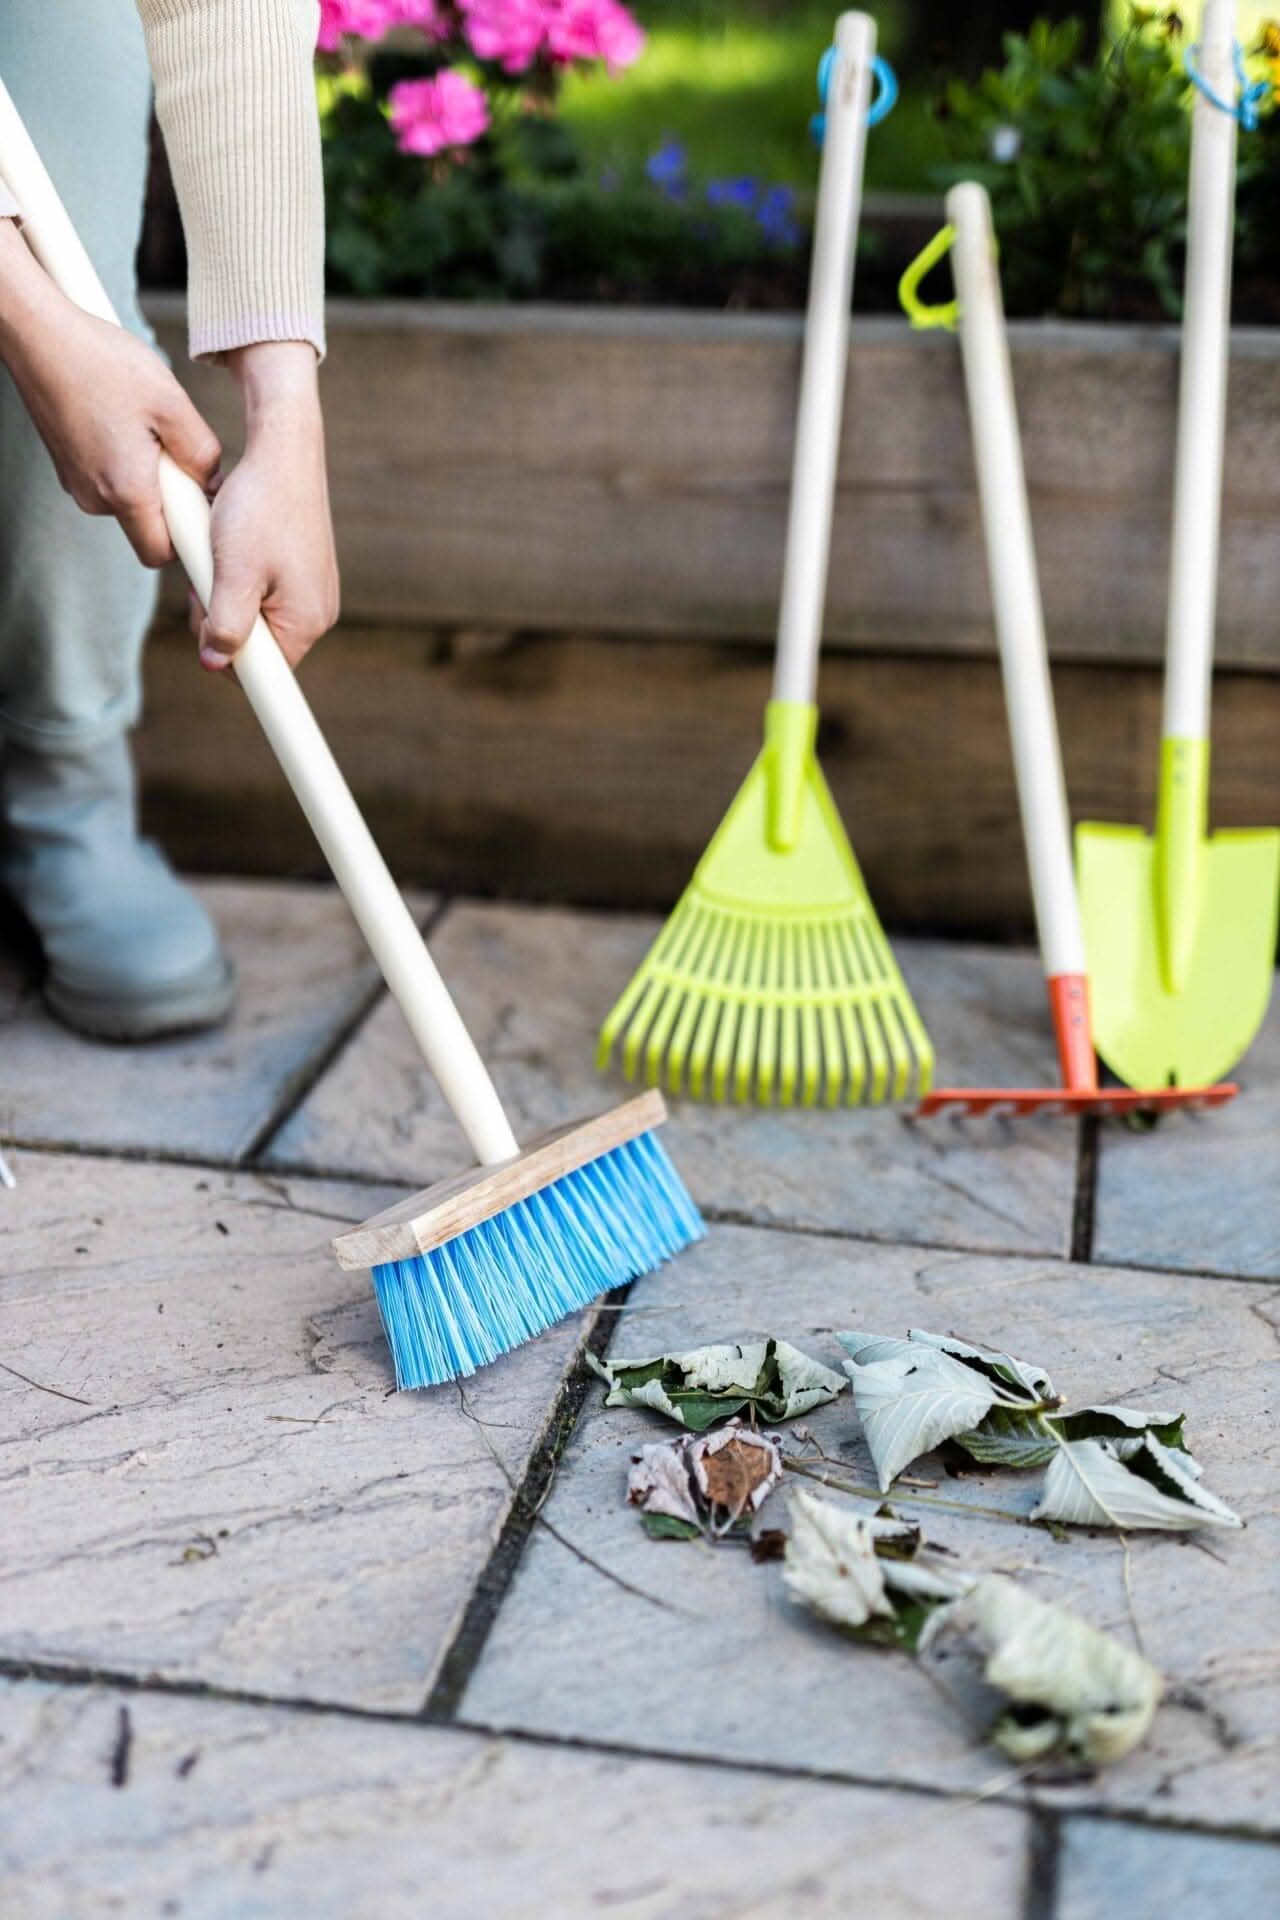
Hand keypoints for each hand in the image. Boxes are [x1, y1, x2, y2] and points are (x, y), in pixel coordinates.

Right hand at [0, 221, 220, 565]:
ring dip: (147, 476)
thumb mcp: (171, 403)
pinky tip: (123, 420)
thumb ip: (201, 452)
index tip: (202, 512)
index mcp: (124, 490)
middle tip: (174, 450)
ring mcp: (76, 482)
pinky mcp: (68, 466)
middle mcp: (94, 496)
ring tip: (146, 426)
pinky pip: (109, 479)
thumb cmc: (100, 361)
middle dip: (170, 499)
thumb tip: (211, 481)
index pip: (160, 553)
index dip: (187, 540)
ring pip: (128, 500)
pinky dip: (125, 461)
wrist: (40, 335)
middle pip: (146, 526)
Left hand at [197, 342, 338, 672]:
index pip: (264, 673)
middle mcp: (317, 612)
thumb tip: (216, 664)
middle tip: (209, 576)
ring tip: (220, 554)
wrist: (281, 452)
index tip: (208, 630)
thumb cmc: (259, 507)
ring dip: (225, 594)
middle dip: (221, 618)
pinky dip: (238, 576)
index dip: (228, 658)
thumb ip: (225, 623)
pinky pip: (261, 592)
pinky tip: (234, 547)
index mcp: (306, 620)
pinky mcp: (302, 572)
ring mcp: (311, 592)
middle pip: (255, 645)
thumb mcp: (232, 571)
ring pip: (253, 617)